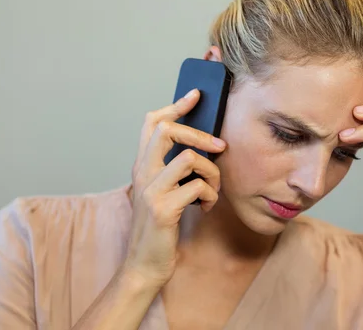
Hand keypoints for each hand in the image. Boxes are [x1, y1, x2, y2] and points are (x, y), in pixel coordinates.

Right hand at [124, 89, 226, 286]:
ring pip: (190, 158)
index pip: (152, 123)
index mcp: (143, 166)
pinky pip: (198, 187)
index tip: (196, 95)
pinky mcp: (162, 209)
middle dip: (199, 134)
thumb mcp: (163, 192)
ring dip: (212, 173)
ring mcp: (150, 190)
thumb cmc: (160, 228)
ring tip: (212, 190)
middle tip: (219, 147)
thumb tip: (205, 147)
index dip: (175, 105)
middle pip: (167, 130)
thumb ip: (174, 170)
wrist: (144, 266)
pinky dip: (210, 196)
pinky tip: (206, 207)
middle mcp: (142, 173)